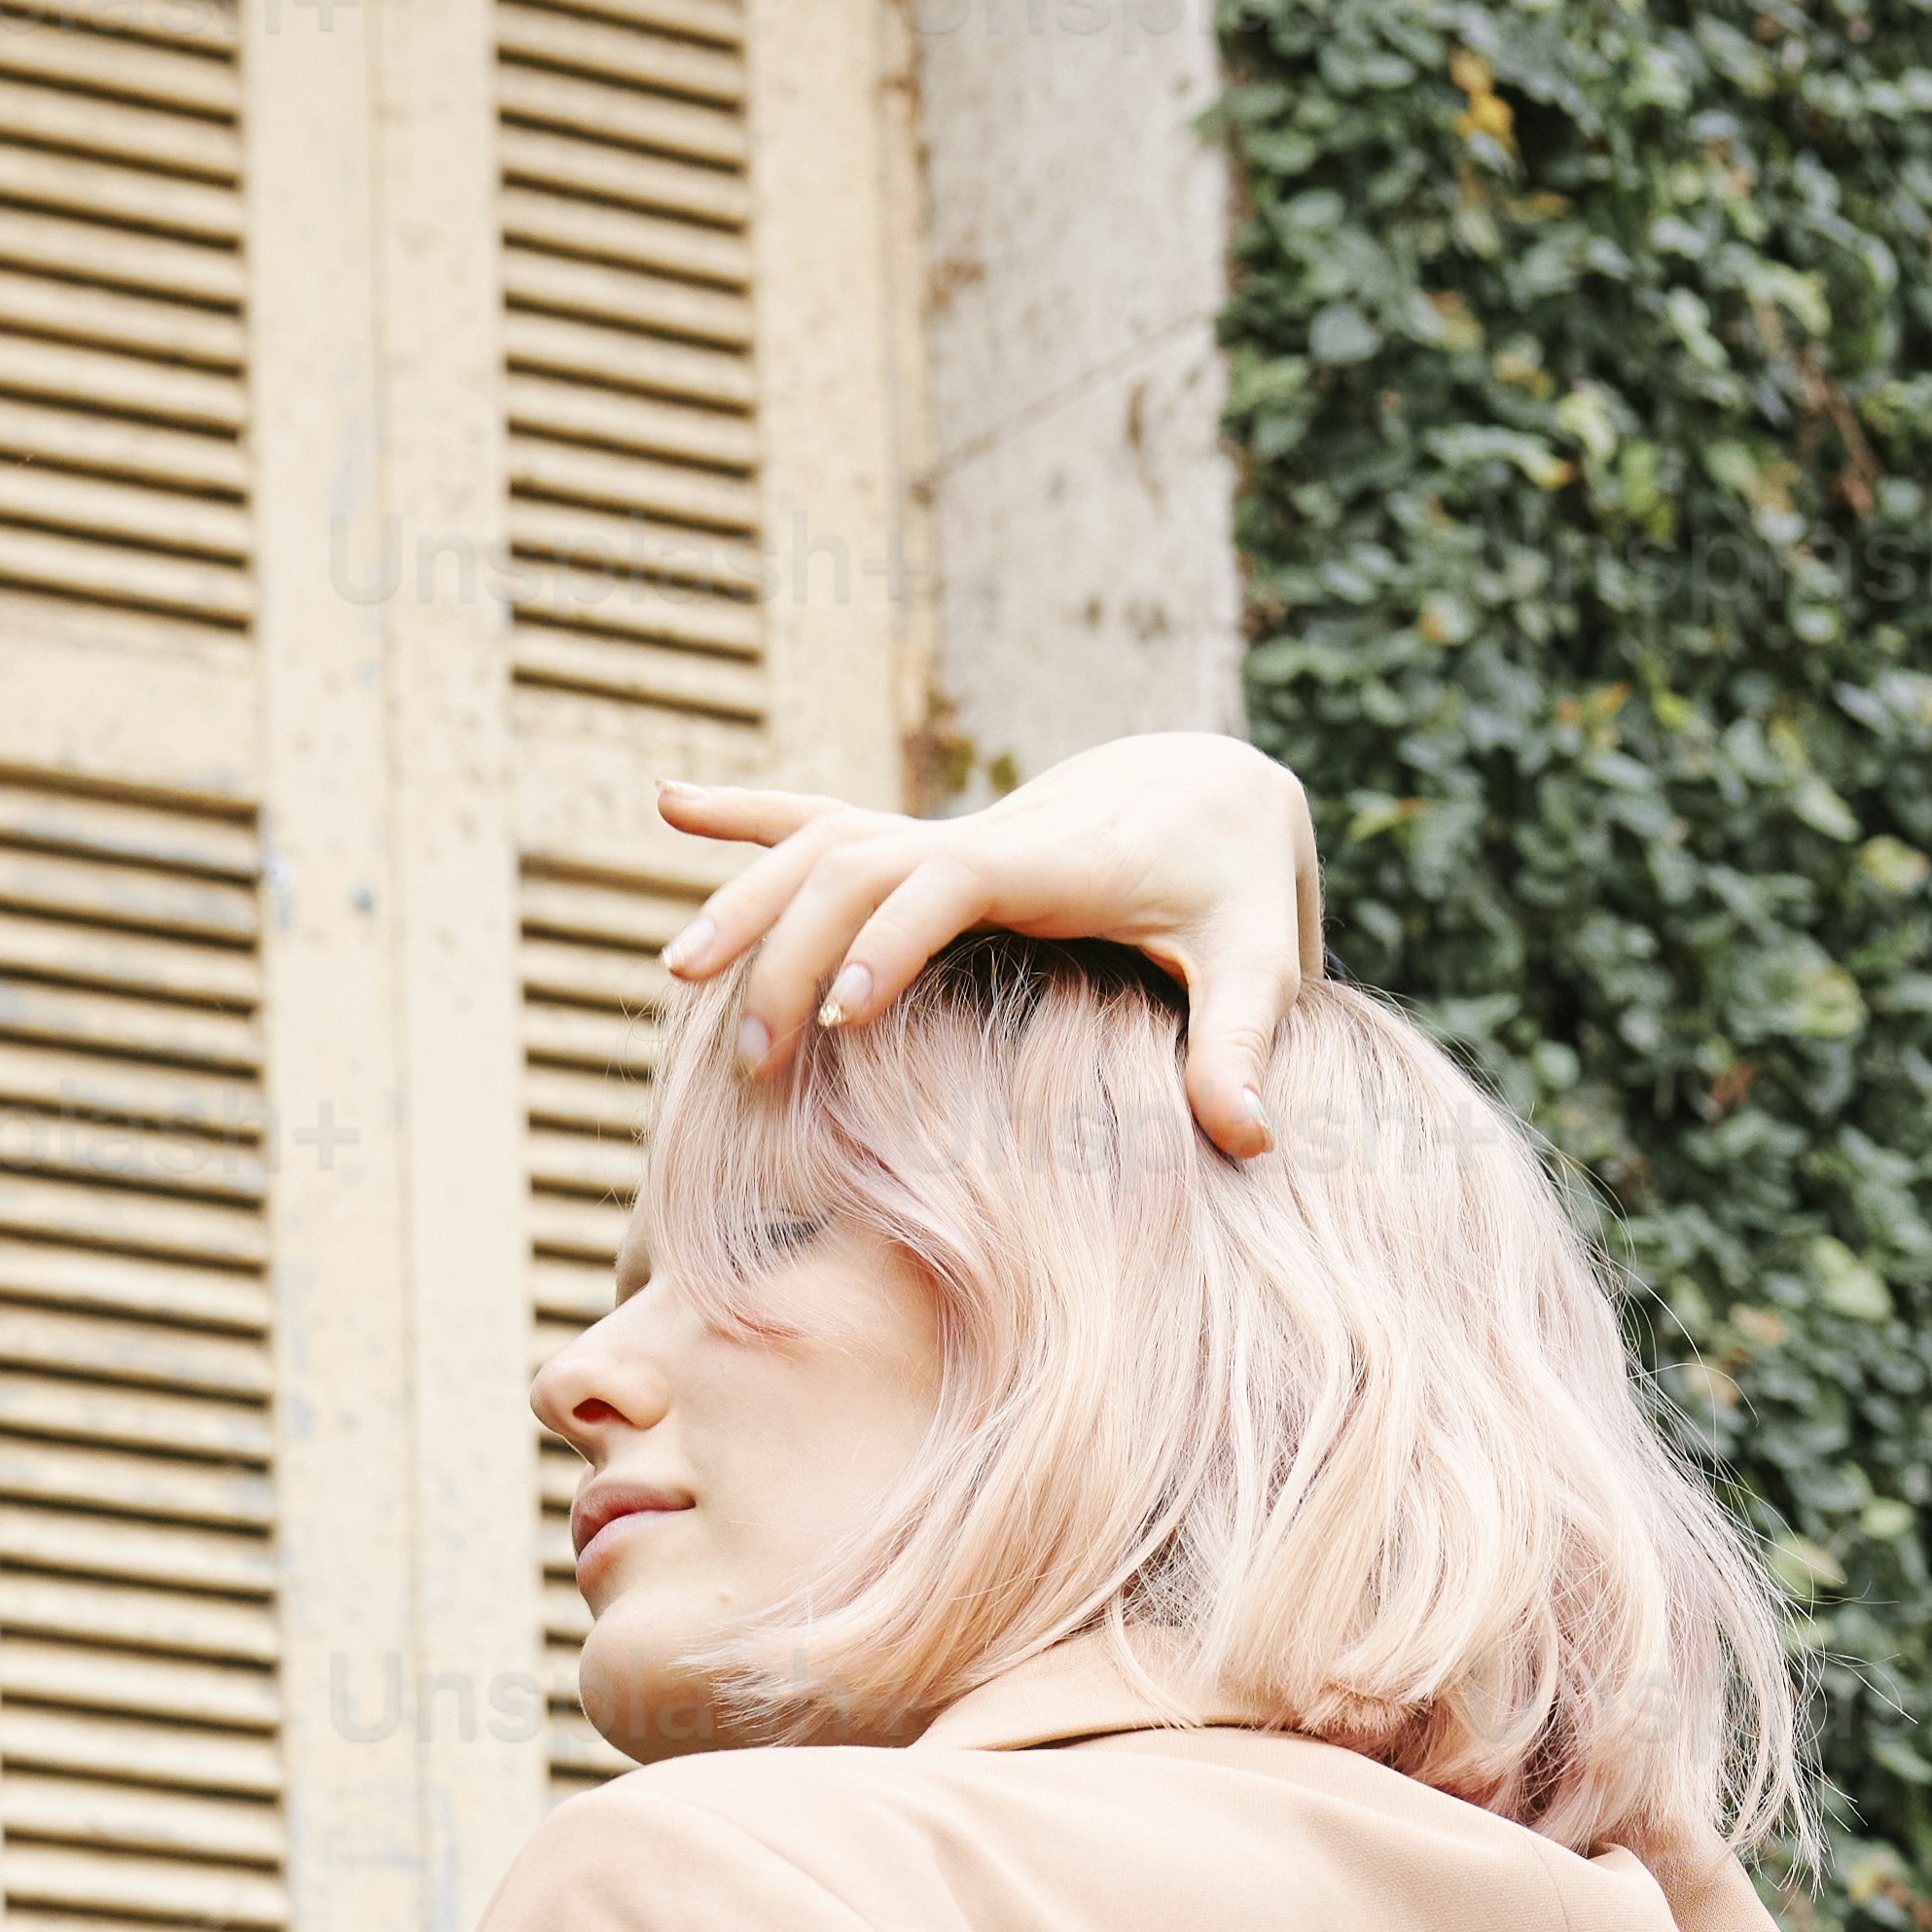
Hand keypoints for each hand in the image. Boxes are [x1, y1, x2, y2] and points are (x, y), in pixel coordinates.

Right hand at [651, 734, 1326, 1157]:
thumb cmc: (1236, 886)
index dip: (888, 938)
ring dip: (747, 898)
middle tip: (755, 1064)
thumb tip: (1250, 1143)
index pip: (948, 881)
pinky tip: (671, 804)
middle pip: (855, 864)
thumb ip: (1247, 1048)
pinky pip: (826, 820)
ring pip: (822, 842)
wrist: (1217, 788)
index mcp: (1053, 864)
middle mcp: (983, 838)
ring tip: (678, 972)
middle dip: (791, 951)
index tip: (838, 1014)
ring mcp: (946, 837)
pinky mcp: (928, 848)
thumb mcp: (1259, 961)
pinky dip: (748, 811)